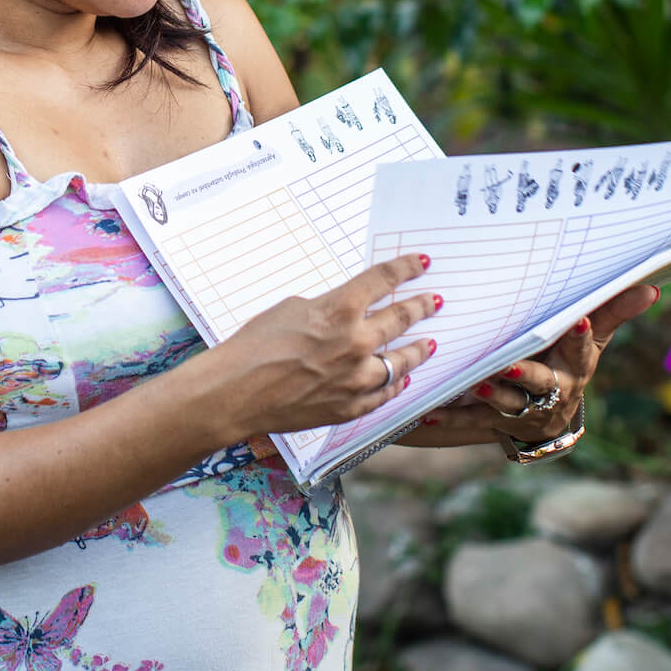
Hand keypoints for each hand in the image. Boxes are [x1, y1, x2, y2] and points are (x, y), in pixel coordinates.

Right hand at [215, 254, 440, 438]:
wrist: (236, 392)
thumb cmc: (254, 345)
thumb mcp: (293, 308)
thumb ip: (328, 310)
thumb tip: (346, 314)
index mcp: (341, 309)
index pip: (384, 279)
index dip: (406, 268)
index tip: (421, 264)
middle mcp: (357, 342)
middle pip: (401, 318)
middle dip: (421, 307)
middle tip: (434, 302)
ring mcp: (357, 378)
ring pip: (402, 361)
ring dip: (419, 350)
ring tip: (430, 344)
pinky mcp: (351, 407)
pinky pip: (385, 393)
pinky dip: (396, 383)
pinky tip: (403, 378)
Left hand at [433, 283, 659, 441]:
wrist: (547, 419)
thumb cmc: (568, 361)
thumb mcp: (593, 339)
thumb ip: (613, 311)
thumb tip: (649, 286)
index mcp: (575, 367)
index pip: (581, 349)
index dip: (580, 336)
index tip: (579, 320)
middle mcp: (551, 391)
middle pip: (540, 383)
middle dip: (524, 373)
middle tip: (505, 363)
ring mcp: (521, 410)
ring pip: (504, 404)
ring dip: (488, 395)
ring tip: (471, 383)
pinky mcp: (491, 422)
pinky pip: (469, 422)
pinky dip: (449, 418)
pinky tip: (427, 412)